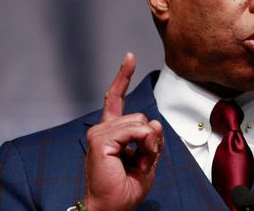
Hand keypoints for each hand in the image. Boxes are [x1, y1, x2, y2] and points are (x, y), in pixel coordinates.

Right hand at [84, 52, 163, 210]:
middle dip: (151, 139)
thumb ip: (151, 138)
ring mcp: (100, 133)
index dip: (123, 76)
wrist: (113, 207)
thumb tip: (153, 122)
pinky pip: (136, 130)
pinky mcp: (101, 140)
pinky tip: (137, 158)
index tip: (129, 57)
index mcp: (111, 132)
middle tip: (143, 160)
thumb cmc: (126, 187)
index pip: (116, 98)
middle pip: (141, 116)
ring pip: (141, 122)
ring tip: (139, 162)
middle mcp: (103, 129)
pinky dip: (144, 145)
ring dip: (149, 144)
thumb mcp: (148, 158)